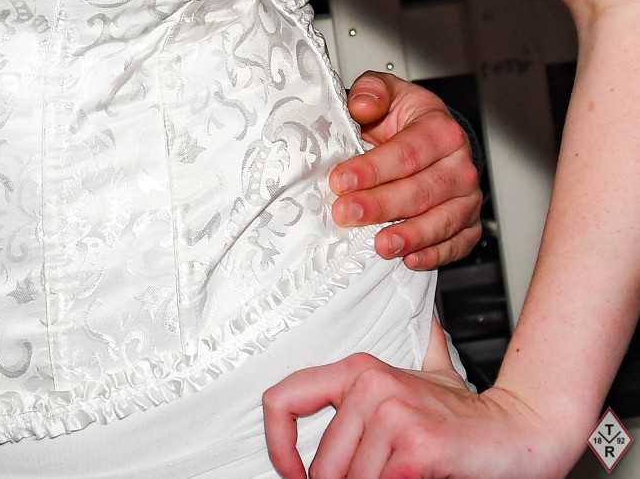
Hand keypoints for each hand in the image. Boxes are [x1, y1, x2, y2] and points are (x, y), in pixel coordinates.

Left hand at [264, 351, 575, 478]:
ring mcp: (393, 414)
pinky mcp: (416, 445)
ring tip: (399, 478)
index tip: (291, 470)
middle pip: (322, 462)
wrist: (525, 430)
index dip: (278, 443)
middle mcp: (370, 386)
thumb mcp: (421, 379)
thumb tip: (387, 339)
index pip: (283, 398)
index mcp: (359, 371)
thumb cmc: (470, 415)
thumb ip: (392, 364)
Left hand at [332, 73, 484, 269]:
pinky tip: (411, 260)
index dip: (373, 168)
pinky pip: (459, 243)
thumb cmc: (404, 117)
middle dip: (382, 205)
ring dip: (410, 236)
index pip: (407, 153)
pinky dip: (436, 255)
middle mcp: (460, 165)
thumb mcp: (385, 92)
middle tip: (347, 214)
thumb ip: (371, 91)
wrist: (430, 134)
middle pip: (422, 190)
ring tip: (381, 245)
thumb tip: (362, 105)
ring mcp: (468, 197)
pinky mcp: (469, 222)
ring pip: (443, 220)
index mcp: (441, 130)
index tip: (340, 181)